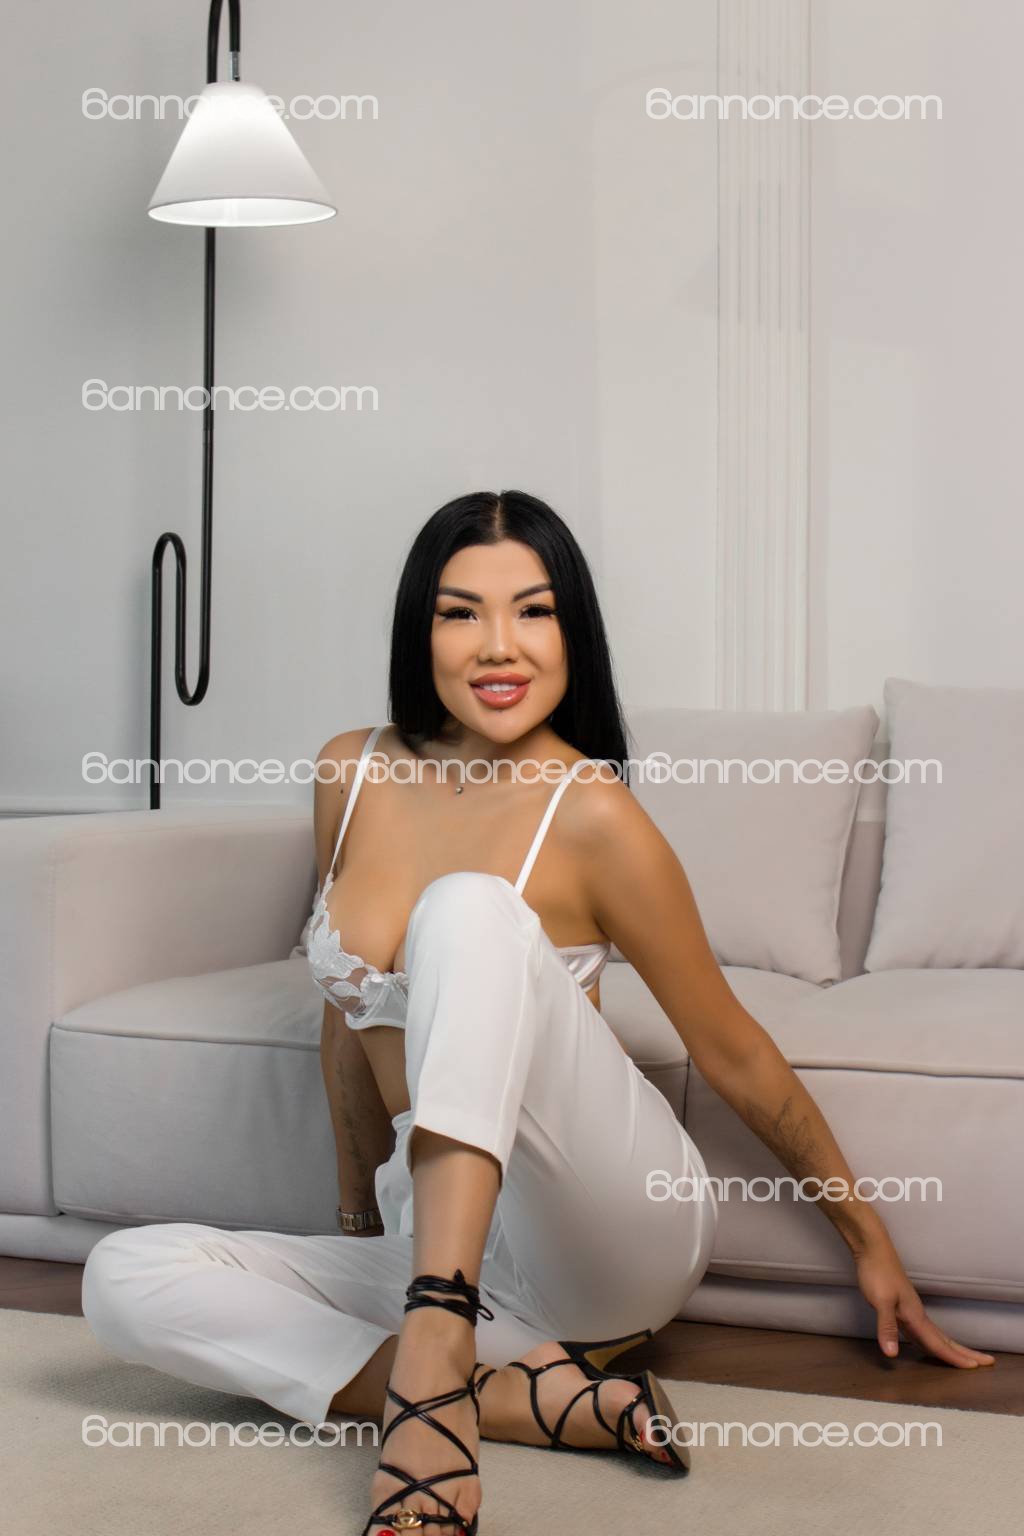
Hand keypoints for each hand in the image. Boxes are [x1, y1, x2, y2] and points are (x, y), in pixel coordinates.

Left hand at [854, 1237, 995, 1367]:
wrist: (873, 1250)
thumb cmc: (878, 1273)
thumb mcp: (880, 1301)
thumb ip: (887, 1327)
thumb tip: (892, 1354)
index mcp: (916, 1316)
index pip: (938, 1343)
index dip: (954, 1358)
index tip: (975, 1368)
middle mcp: (917, 1315)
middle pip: (944, 1340)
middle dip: (965, 1353)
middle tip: (987, 1362)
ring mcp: (910, 1311)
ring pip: (935, 1336)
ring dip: (951, 1348)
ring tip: (966, 1359)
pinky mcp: (901, 1308)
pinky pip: (922, 1331)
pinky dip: (931, 1342)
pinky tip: (927, 1345)